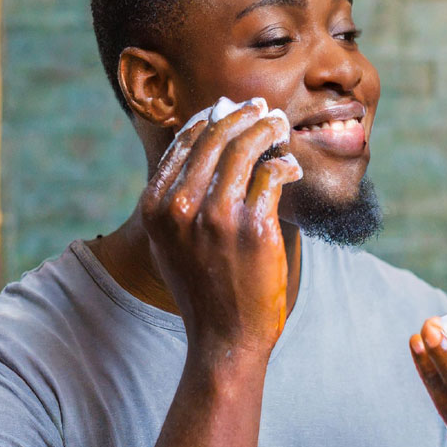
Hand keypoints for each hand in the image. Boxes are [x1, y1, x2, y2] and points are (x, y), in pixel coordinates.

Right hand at [141, 98, 301, 359]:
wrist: (224, 339)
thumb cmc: (202, 288)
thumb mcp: (171, 242)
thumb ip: (178, 199)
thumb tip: (206, 144)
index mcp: (156, 207)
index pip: (183, 144)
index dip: (209, 119)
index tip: (228, 109)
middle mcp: (181, 207)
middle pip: (215, 138)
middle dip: (242, 115)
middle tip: (261, 108)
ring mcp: (217, 217)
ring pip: (245, 149)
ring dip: (266, 129)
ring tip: (278, 125)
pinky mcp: (253, 227)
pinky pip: (272, 175)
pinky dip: (284, 163)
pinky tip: (290, 164)